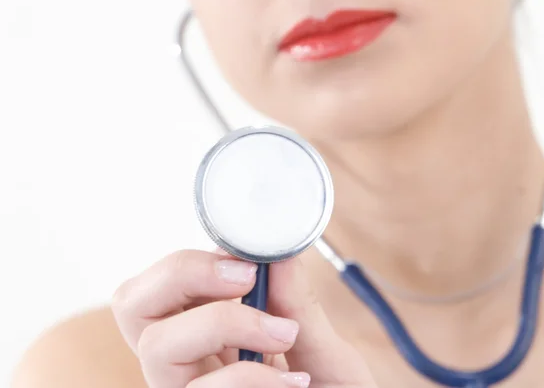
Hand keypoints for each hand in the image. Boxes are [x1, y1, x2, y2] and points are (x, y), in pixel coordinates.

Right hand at [111, 249, 376, 387]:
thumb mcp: (323, 353)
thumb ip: (298, 308)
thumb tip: (279, 255)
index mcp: (206, 339)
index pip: (162, 288)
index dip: (193, 262)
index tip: (246, 259)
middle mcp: (186, 367)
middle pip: (132, 306)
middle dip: (182, 274)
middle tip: (245, 278)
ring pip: (156, 346)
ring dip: (223, 322)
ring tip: (282, 335)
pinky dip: (251, 377)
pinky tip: (295, 383)